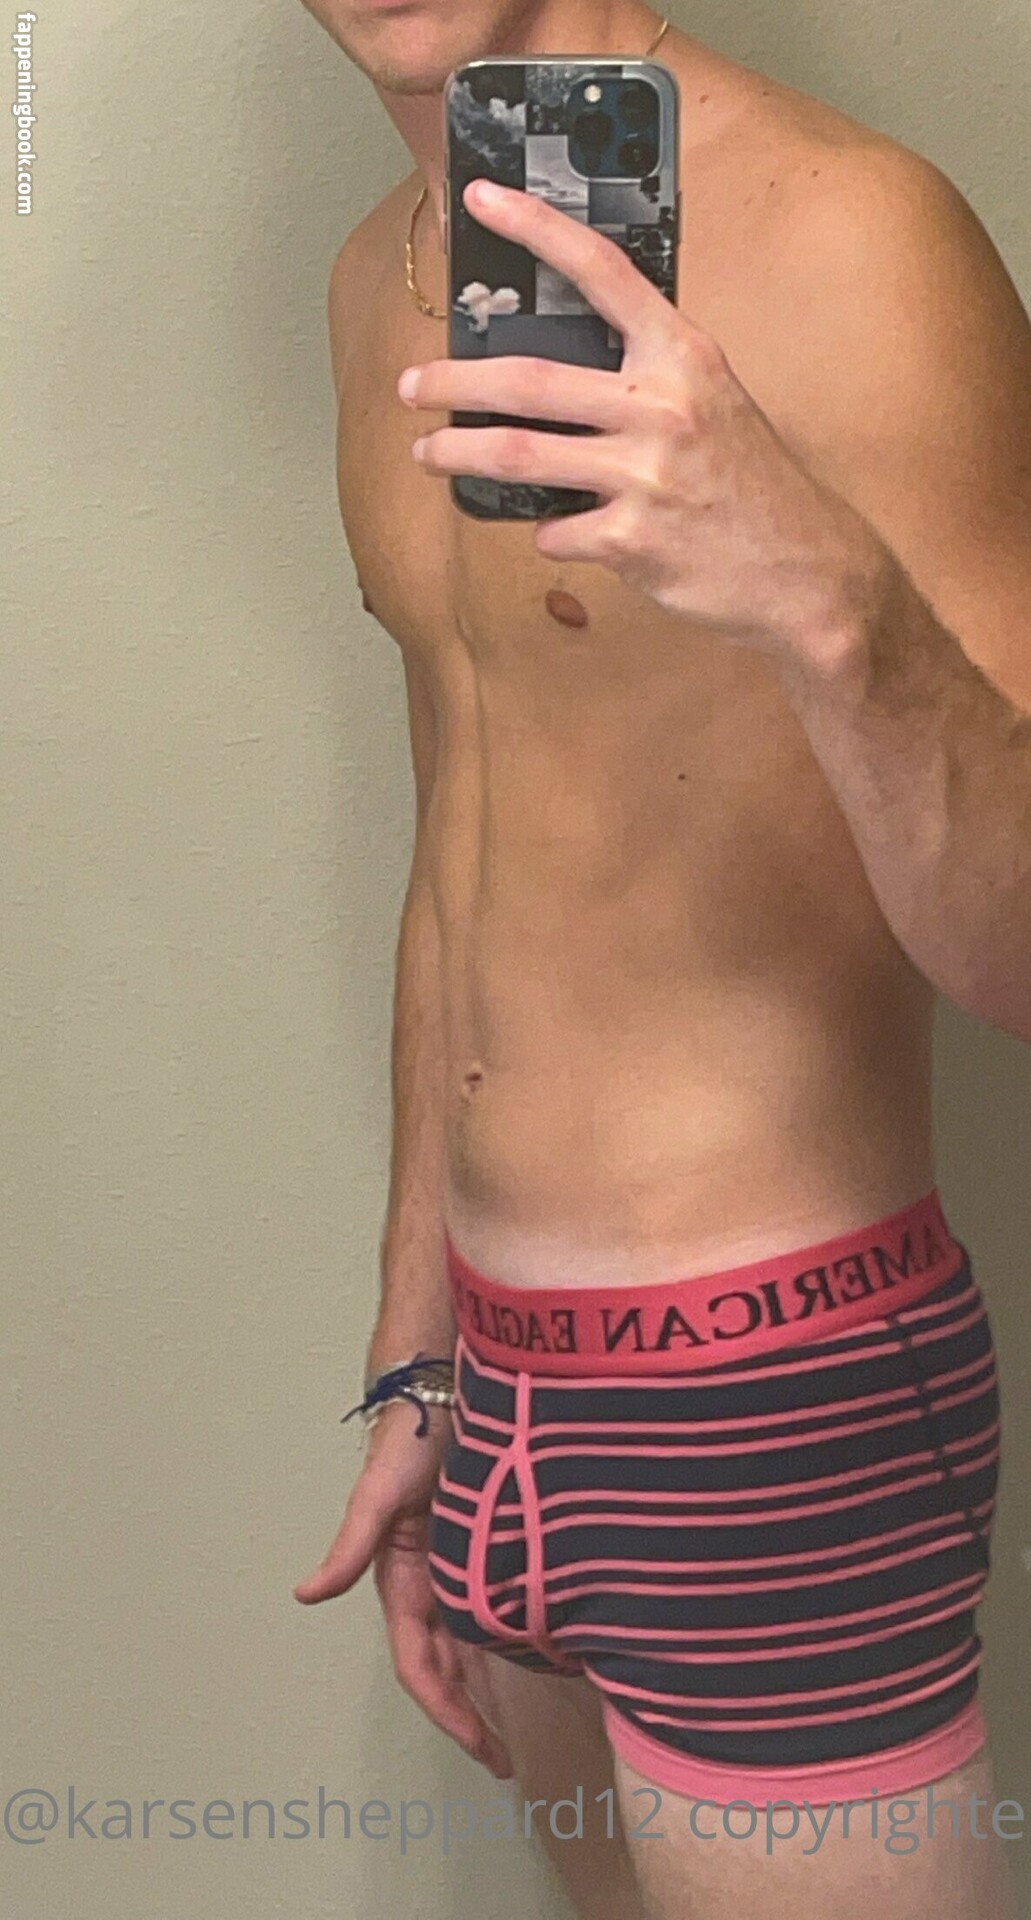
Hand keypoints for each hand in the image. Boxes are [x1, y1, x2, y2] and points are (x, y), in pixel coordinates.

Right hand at [293, 1401, 512, 1778]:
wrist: (437, 1393)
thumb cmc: (407, 1440)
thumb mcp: (380, 1494)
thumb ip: (350, 1545)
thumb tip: (306, 1595)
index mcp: (399, 1580)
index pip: (419, 1665)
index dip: (446, 1710)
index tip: (479, 1746)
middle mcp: (423, 1584)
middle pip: (442, 1670)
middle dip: (466, 1718)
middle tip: (499, 1761)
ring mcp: (448, 1571)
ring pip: (461, 1650)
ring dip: (478, 1693)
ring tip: (505, 1735)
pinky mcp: (473, 1552)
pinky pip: (481, 1616)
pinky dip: (494, 1650)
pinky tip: (520, 1664)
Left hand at [398, 177, 888, 662]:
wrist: (807, 571)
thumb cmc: (753, 484)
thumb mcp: (715, 402)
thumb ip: (647, 375)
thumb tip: (559, 372)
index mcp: (684, 356)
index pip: (601, 272)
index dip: (537, 229)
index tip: (482, 201)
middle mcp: (662, 407)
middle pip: (527, 382)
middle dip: (454, 382)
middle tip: (412, 387)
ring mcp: (645, 476)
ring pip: (519, 456)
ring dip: (459, 455)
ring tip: (429, 453)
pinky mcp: (632, 541)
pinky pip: (556, 532)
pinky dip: (548, 533)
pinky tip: (561, 532)